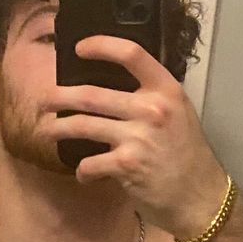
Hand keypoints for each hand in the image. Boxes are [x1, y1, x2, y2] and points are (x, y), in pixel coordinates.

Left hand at [45, 35, 228, 235]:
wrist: (199, 195)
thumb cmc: (186, 154)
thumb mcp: (178, 113)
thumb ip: (151, 96)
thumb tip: (112, 84)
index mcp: (166, 90)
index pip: (131, 54)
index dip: (101, 46)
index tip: (79, 48)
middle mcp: (151, 109)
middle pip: (92, 94)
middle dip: (60, 97)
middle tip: (43, 99)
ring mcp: (138, 137)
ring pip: (83, 125)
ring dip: (60, 128)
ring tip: (48, 129)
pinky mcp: (126, 165)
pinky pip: (90, 163)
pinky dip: (82, 170)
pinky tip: (84, 173)